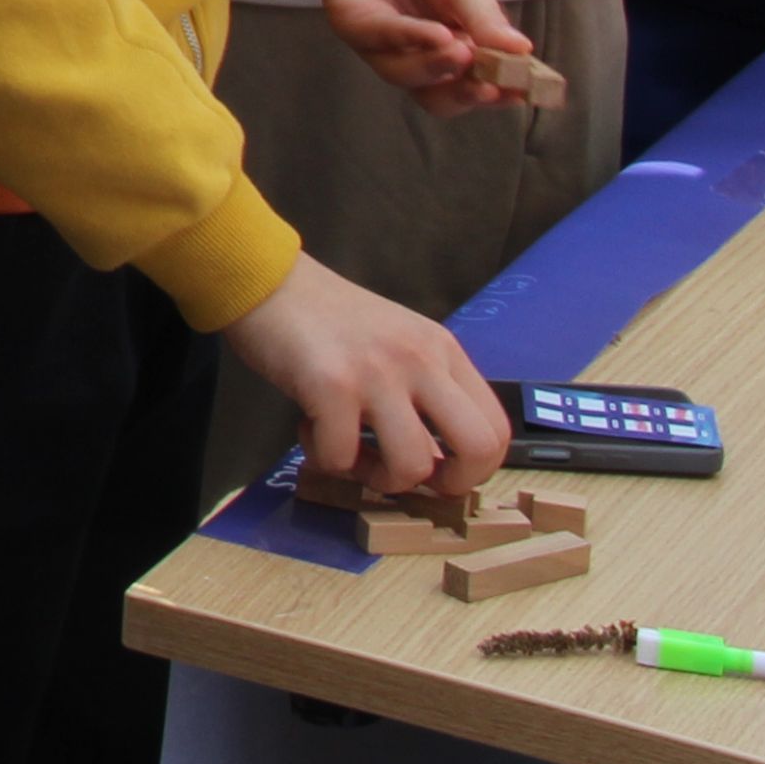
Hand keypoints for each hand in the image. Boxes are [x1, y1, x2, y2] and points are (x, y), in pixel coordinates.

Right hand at [223, 253, 510, 497]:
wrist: (268, 279)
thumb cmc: (328, 317)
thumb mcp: (397, 341)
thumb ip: (423, 387)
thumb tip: (435, 459)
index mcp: (442, 350)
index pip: (496, 427)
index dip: (476, 469)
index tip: (441, 474)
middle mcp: (419, 360)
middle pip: (476, 448)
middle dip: (448, 484)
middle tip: (410, 478)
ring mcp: (377, 372)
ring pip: (411, 464)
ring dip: (377, 478)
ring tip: (350, 453)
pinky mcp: (330, 385)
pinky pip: (341, 456)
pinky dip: (324, 457)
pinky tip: (309, 429)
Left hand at [318, 0, 528, 111]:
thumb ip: (487, 20)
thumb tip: (522, 54)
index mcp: (451, 46)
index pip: (469, 87)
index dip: (491, 96)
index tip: (518, 93)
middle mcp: (415, 51)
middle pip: (435, 94)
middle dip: (461, 92)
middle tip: (486, 84)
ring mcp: (381, 39)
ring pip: (403, 74)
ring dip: (435, 67)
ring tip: (462, 51)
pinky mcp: (351, 18)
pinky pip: (376, 38)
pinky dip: (407, 38)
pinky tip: (436, 33)